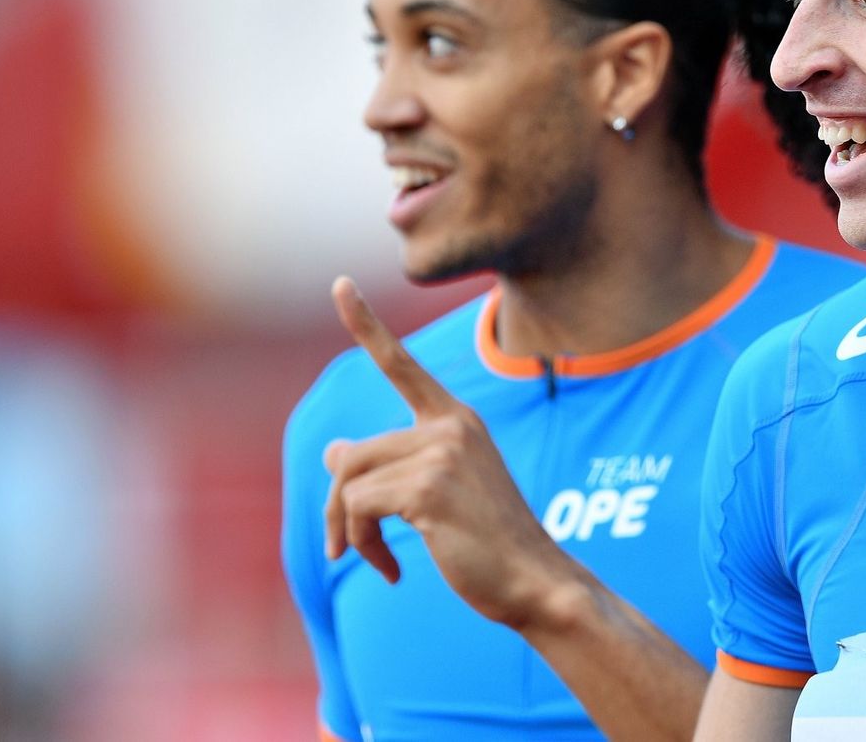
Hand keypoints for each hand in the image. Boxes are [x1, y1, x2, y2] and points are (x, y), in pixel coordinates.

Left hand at [322, 276, 575, 627]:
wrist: (534, 580)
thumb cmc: (488, 541)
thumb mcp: (437, 493)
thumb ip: (392, 465)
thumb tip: (332, 450)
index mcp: (457, 420)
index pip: (401, 365)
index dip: (365, 325)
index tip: (339, 284)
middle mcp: (450, 426)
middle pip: (354, 453)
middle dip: (337, 505)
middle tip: (340, 547)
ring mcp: (441, 453)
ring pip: (350, 481)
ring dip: (348, 530)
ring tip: (373, 559)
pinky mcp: (428, 488)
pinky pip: (359, 508)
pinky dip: (362, 545)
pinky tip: (392, 570)